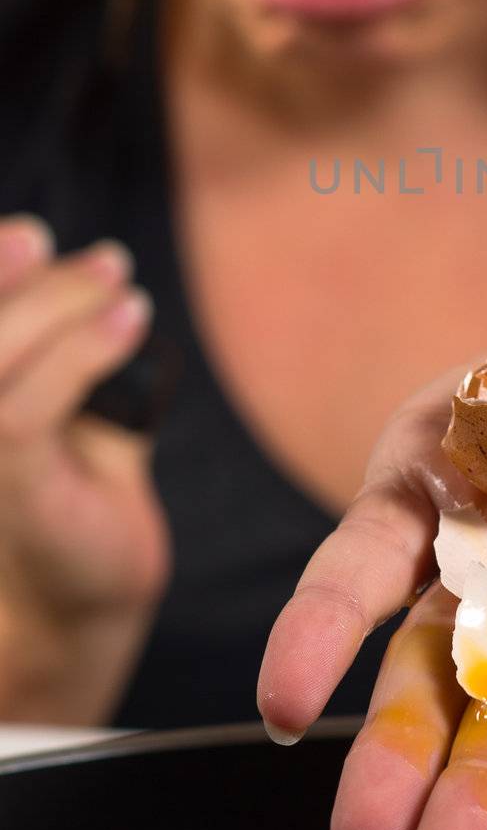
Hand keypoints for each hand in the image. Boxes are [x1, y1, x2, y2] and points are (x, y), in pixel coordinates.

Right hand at [0, 215, 169, 645]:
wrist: (78, 595)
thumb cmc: (65, 489)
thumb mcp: (56, 399)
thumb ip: (49, 337)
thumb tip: (77, 257)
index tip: (27, 234)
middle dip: (16, 275)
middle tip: (104, 258)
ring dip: (59, 305)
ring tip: (121, 283)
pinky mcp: (6, 493)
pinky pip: (21, 413)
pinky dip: (80, 353)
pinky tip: (130, 319)